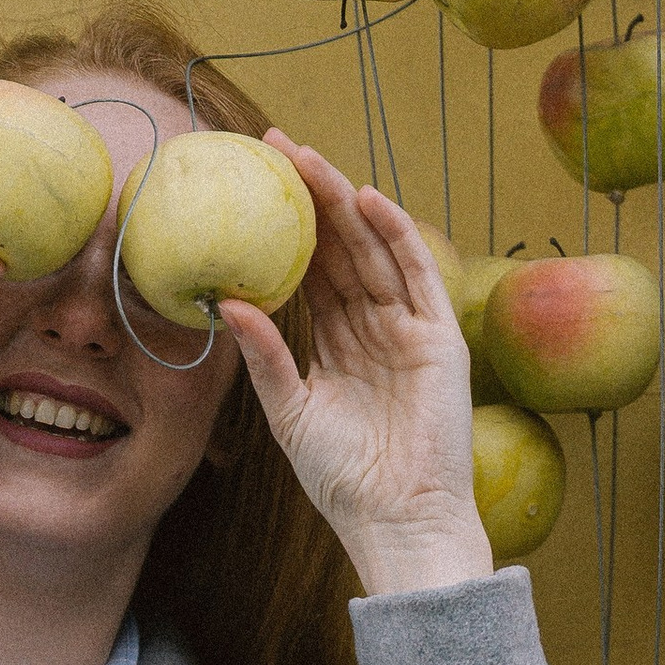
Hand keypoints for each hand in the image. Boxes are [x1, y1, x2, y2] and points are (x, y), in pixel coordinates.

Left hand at [221, 140, 488, 597]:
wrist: (397, 519)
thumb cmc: (343, 479)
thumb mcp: (290, 410)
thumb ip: (265, 355)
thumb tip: (226, 302)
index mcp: (340, 344)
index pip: (311, 271)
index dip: (283, 228)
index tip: (250, 185)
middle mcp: (376, 328)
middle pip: (341, 248)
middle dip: (310, 197)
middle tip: (274, 145)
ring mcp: (410, 329)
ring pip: (373, 250)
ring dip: (344, 202)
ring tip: (308, 159)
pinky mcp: (439, 338)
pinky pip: (416, 274)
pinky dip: (395, 234)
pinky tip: (366, 198)